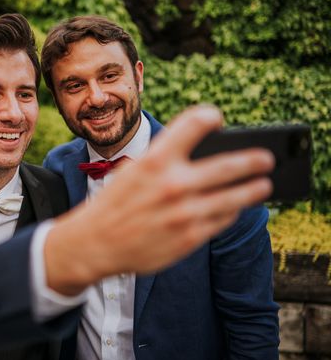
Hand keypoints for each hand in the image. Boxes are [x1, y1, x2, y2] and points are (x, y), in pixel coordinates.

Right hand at [45, 105, 273, 294]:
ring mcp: (184, 213)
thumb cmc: (116, 203)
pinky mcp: (190, 237)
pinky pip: (222, 219)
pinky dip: (231, 211)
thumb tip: (208, 156)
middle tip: (266, 158)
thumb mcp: (133, 172)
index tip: (217, 119)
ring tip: (263, 184)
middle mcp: (173, 184)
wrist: (95, 243)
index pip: (194, 123)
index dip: (209, 116)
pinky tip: (234, 207)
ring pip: (235, 197)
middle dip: (253, 160)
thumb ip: (167, 161)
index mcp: (154, 160)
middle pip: (229, 164)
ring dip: (254, 189)